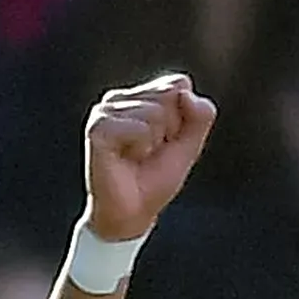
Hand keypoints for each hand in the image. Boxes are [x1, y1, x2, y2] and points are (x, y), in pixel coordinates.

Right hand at [84, 74, 215, 241]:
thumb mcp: (189, 145)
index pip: (179, 84)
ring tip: (137, 157)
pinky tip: (126, 158)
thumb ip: (200, 116)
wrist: (132, 215)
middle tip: (150, 152)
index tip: (166, 141)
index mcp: (140, 95)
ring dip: (153, 143)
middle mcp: (120, 97)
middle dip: (169, 130)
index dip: (182, 119)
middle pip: (168, 95)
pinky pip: (140, 128)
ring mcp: (105, 110)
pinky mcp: (98, 127)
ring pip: (155, 112)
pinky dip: (141, 148)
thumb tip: (186, 92)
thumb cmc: (155, 179)